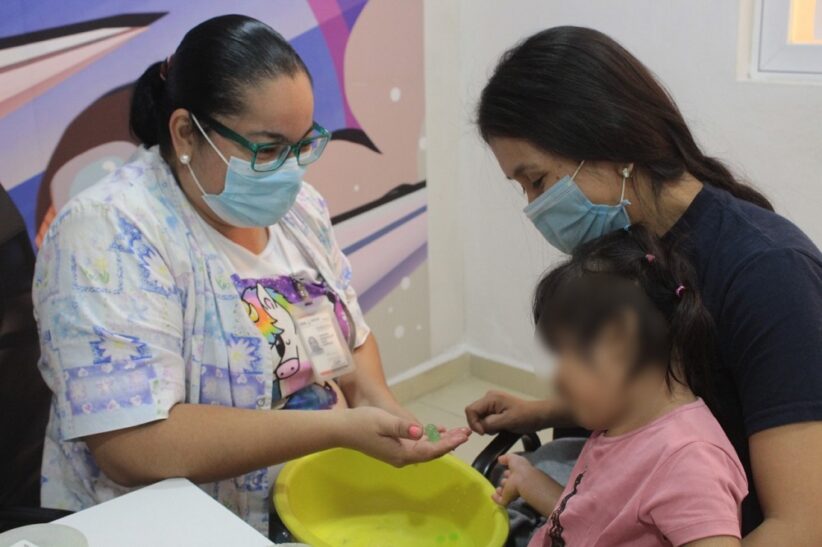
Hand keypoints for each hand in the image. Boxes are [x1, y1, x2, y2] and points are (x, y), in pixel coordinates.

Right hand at [341, 407, 469, 466]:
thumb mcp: (383, 421)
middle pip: (432, 451)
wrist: (343, 429)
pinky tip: (440, 430)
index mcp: (402, 453)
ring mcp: (400, 453)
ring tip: (460, 432)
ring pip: (427, 448)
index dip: (449, 444)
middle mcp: (403, 457)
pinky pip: (419, 445)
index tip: (463, 436)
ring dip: (443, 440)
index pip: (431, 450)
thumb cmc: (362, 423)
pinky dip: (431, 438)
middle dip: (451, 442)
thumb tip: (420, 431)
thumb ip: (402, 426)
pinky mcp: (396, 447)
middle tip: (467, 432)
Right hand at [465, 390, 545, 434]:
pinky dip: (491, 426)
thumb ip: (490, 423)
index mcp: (490, 398)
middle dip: (481, 425)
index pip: (470, 410)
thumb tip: (480, 427)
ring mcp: (492, 403)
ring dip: (487, 426)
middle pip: (474, 414)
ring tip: (501, 428)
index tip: (483, 433)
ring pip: (480, 418)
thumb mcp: (507, 421)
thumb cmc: (525, 417)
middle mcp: (489, 398)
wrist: (539, 416)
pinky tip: (501, 427)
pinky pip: (486, 419)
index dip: (473, 423)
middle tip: (495, 430)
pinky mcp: (496, 409)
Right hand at [493, 453, 539, 506]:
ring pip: (506, 492)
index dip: (509, 472)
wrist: (524, 481)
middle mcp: (517, 483)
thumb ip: (506, 458)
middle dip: (505, 482)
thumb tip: (499, 459)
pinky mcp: (508, 499)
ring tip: (498, 489)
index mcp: (520, 473)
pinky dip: (496, 499)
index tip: (505, 472)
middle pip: (510, 483)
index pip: (514, 473)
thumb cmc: (520, 468)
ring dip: (501, 491)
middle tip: (502, 481)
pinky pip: (501, 500)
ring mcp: (513, 492)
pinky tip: (492, 495)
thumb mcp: (513, 459)